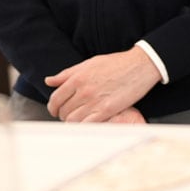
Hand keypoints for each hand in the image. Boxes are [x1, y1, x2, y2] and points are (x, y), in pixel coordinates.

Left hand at [45, 47, 161, 121]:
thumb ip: (67, 74)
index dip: (53, 107)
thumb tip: (49, 80)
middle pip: (63, 111)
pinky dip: (83, 127)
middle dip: (64, 114)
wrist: (139, 65)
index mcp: (77, 77)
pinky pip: (87, 125)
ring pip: (72, 120)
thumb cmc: (116, 63)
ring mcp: (94, 101)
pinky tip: (88, 124)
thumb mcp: (89, 63)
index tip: (56, 110)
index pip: (55, 98)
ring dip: (73, 122)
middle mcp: (83, 90)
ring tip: (79, 119)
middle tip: (70, 114)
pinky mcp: (107, 110)